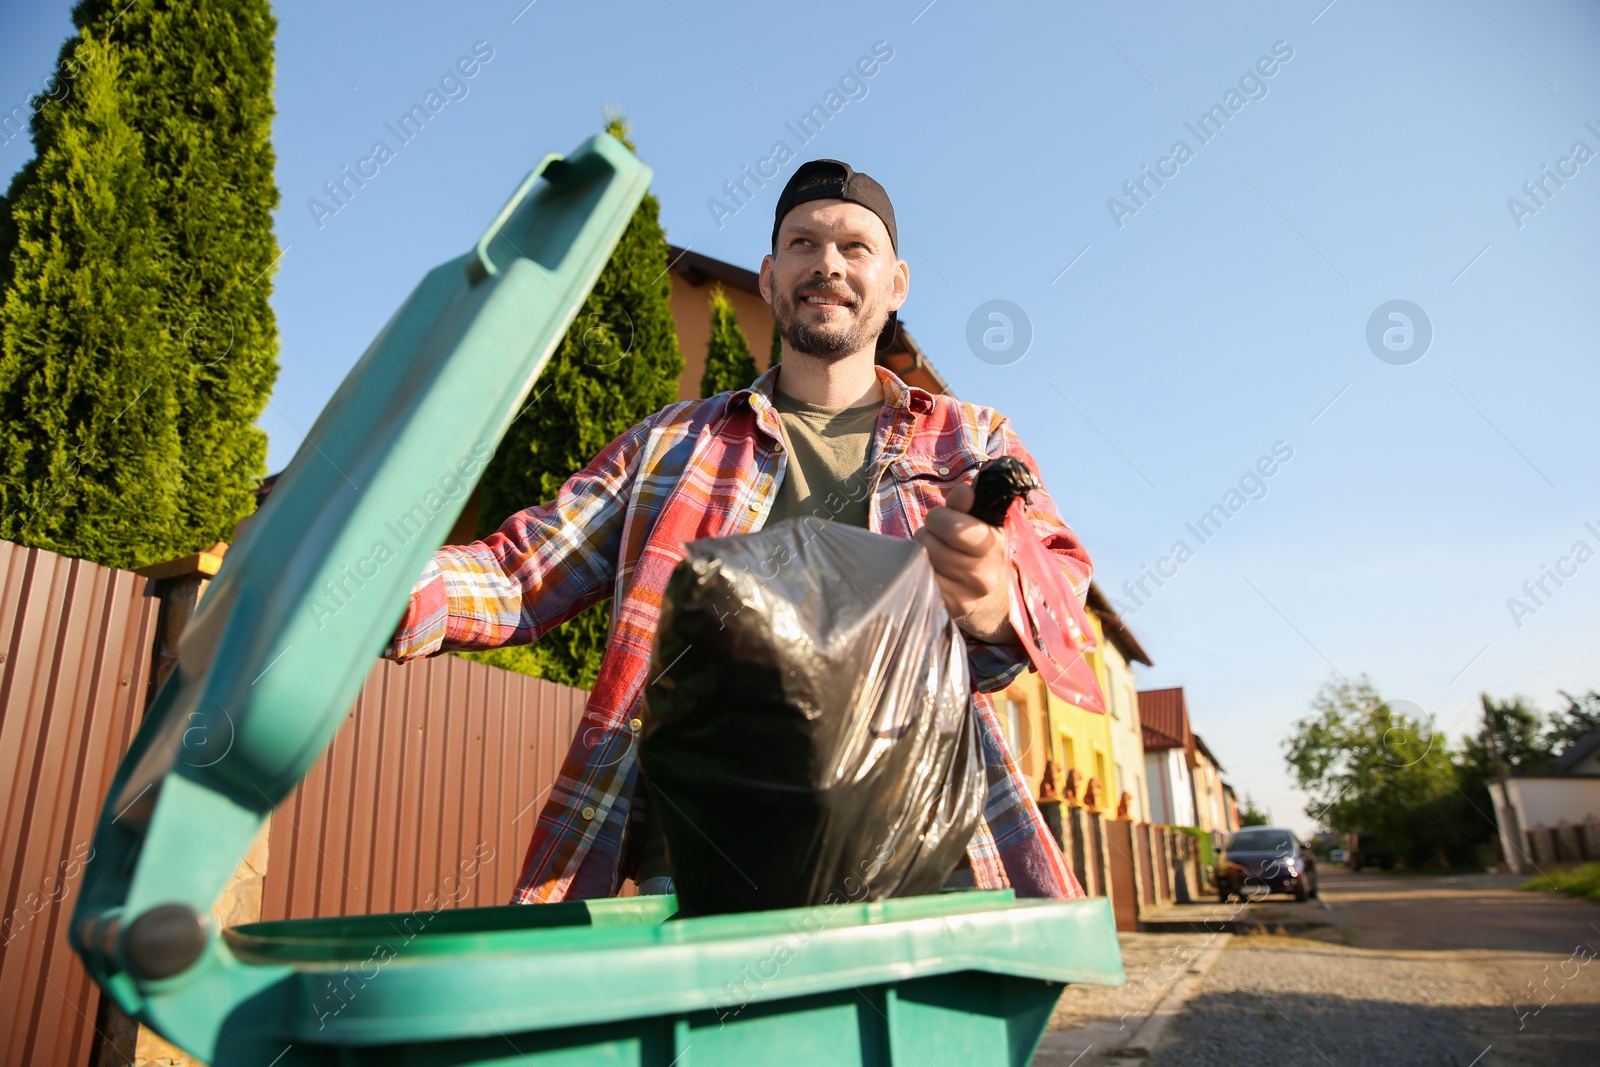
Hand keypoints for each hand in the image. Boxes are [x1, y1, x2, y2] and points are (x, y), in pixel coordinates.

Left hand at [913, 482, 1018, 643]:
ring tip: (936, 554)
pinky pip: (918, 581)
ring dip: (921, 553)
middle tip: (937, 537)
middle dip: (928, 534)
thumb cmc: (977, 548)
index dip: (941, 517)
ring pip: (920, 561)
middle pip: (930, 543)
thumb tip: (964, 491)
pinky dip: (919, 572)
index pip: (955, 528)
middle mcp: (984, 574)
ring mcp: (966, 596)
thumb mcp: (978, 523)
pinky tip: (932, 572)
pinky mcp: (948, 609)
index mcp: (994, 545)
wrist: (989, 596)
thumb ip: (966, 506)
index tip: (946, 516)